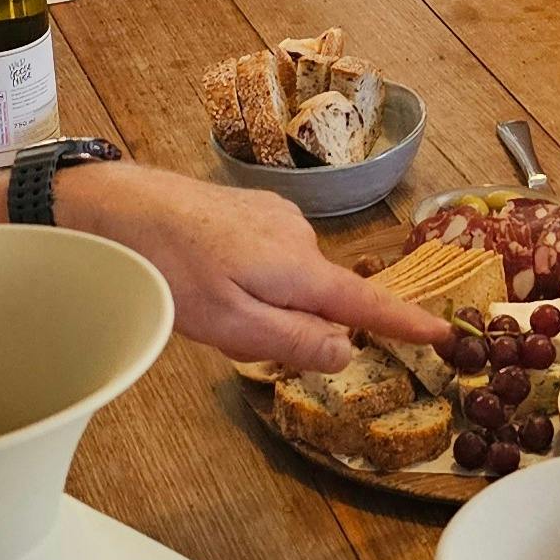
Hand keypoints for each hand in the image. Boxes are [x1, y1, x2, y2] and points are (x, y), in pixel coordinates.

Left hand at [60, 161, 447, 372]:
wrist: (117, 207)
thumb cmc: (171, 271)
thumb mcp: (232, 326)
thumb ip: (294, 341)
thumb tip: (347, 352)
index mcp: (299, 268)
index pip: (366, 303)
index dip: (405, 322)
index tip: (443, 333)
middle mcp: (298, 234)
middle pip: (319, 296)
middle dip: (291, 322)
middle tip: (229, 332)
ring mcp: (274, 216)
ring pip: (289, 278)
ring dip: (264, 299)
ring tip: (206, 301)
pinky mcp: (250, 208)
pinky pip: (269, 256)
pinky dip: (251, 276)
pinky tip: (205, 274)